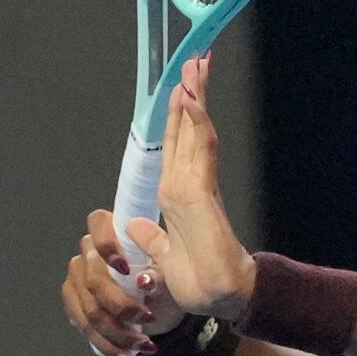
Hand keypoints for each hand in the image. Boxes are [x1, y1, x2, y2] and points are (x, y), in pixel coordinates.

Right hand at [61, 214, 183, 355]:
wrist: (162, 309)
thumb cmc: (166, 281)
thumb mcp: (171, 273)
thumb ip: (159, 271)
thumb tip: (144, 280)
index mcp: (112, 231)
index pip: (97, 223)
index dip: (107, 245)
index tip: (127, 268)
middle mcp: (87, 252)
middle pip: (94, 280)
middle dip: (121, 305)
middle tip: (148, 318)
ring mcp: (76, 280)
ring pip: (89, 310)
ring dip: (118, 332)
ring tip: (144, 345)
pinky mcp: (74, 305)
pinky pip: (85, 328)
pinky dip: (109, 346)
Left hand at [125, 53, 255, 320]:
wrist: (219, 296)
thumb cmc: (197, 280)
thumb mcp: (162, 255)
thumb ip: (152, 237)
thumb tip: (137, 225)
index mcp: (177, 195)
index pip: (177, 145)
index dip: (178, 116)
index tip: (180, 87)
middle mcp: (187, 183)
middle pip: (189, 129)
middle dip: (190, 94)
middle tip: (194, 59)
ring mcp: (195, 184)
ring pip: (195, 131)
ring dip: (194, 97)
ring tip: (196, 65)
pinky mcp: (199, 191)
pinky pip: (198, 149)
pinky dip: (195, 122)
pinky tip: (193, 99)